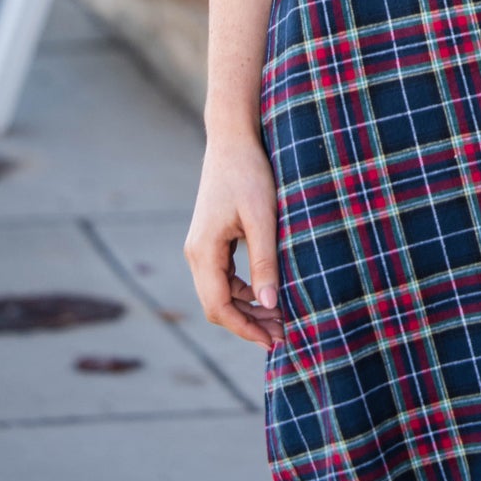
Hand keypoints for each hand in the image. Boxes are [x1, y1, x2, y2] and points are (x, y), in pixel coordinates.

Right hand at [184, 130, 283, 349]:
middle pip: (217, 305)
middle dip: (248, 323)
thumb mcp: (262, 217)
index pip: (218, 307)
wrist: (232, 138)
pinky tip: (268, 291)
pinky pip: (223, 276)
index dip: (245, 329)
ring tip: (280, 316)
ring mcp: (201, 246)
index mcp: (204, 251)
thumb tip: (270, 304)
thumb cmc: (249, 173)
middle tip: (283, 332)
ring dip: (247, 308)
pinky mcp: (210, 239)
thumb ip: (264, 261)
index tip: (273, 341)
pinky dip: (244, 290)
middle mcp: (196, 253)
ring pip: (220, 292)